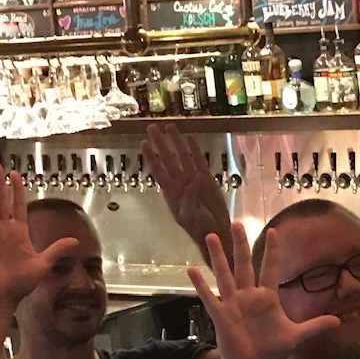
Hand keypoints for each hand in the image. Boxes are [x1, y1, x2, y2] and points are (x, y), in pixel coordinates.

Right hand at [0, 162, 79, 309]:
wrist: (4, 297)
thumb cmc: (21, 282)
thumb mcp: (43, 263)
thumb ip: (56, 249)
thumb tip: (75, 241)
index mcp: (19, 232)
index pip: (18, 205)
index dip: (16, 190)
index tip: (15, 174)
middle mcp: (4, 229)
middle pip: (1, 200)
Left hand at [142, 122, 232, 249]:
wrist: (215, 231)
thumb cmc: (199, 227)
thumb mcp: (188, 216)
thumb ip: (189, 198)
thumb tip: (194, 178)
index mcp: (171, 192)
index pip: (159, 170)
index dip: (151, 157)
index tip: (144, 143)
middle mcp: (180, 182)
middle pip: (168, 158)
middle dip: (160, 142)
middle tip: (152, 127)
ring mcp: (193, 178)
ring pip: (182, 155)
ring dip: (175, 141)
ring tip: (169, 127)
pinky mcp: (206, 178)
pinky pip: (199, 160)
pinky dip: (194, 148)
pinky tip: (189, 138)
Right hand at [189, 226, 338, 358]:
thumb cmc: (270, 351)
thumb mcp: (295, 337)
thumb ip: (314, 327)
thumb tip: (338, 322)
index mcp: (267, 297)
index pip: (270, 269)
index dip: (272, 251)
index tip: (275, 232)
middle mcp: (248, 296)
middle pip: (244, 265)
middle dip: (241, 245)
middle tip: (237, 223)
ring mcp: (232, 304)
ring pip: (225, 275)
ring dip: (219, 256)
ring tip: (212, 236)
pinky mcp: (220, 315)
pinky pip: (209, 297)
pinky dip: (201, 285)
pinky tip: (192, 270)